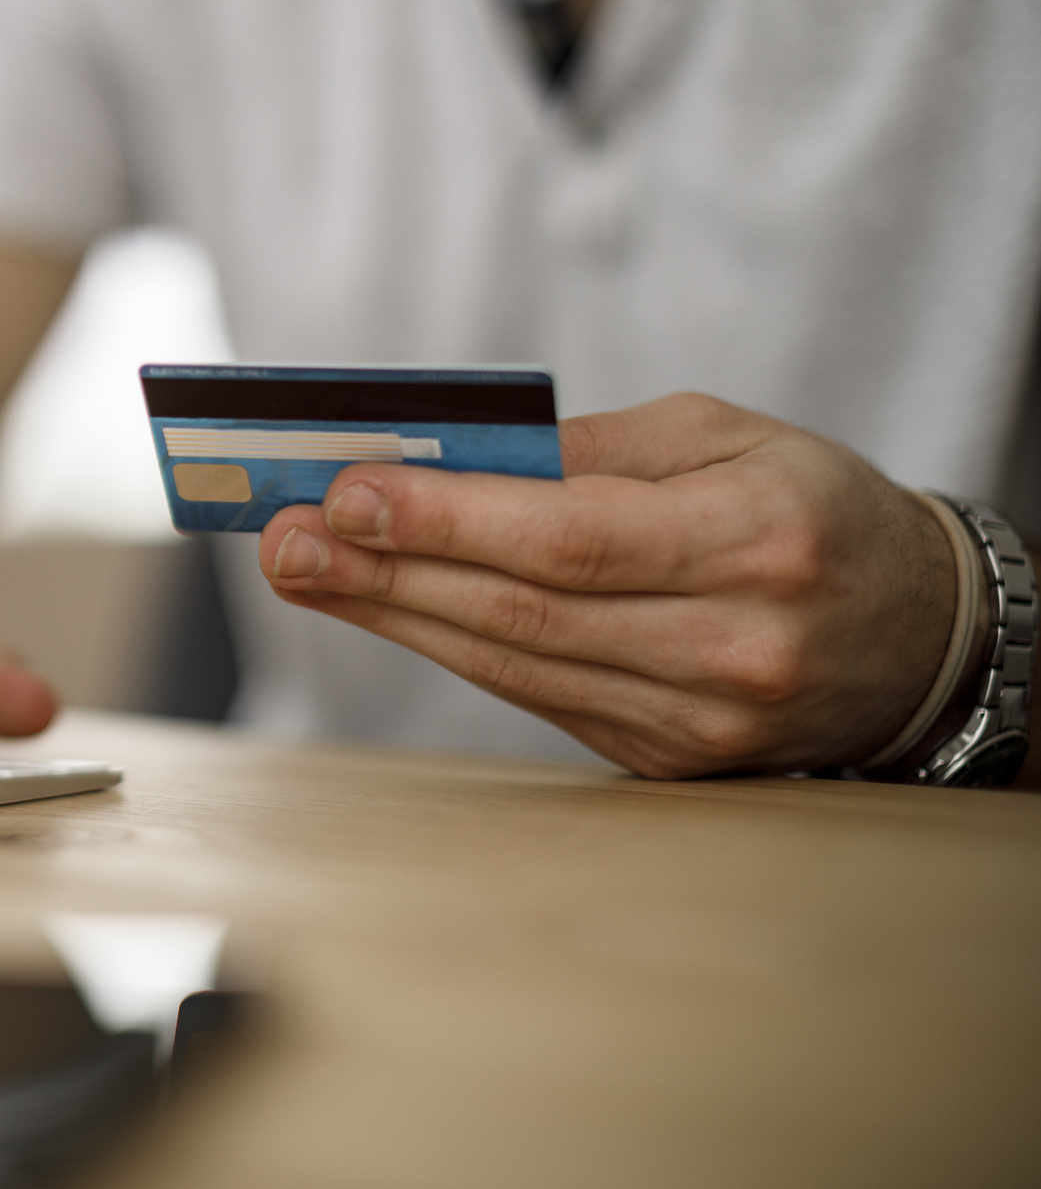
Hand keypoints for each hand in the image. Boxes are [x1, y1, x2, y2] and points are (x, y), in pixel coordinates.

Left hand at [256, 393, 955, 777]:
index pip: (571, 538)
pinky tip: (384, 605)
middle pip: (521, 611)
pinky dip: (450, 646)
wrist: (913, 635)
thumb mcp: (728, 436)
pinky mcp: (666, 760)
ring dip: (391, 613)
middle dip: (384, 571)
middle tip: (283, 537)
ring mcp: (697, 719)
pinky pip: (533, 696)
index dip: (448, 519)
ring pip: (512, 664)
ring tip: (302, 567)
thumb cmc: (810, 506)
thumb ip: (595, 447)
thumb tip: (452, 455)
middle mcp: (730, 645)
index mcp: (756, 541)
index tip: (346, 490)